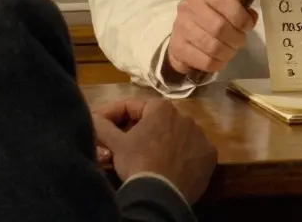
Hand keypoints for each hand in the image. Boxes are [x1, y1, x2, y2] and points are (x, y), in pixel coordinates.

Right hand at [92, 98, 217, 204]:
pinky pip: (191, 150)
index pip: (132, 106)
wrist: (161, 195)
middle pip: (155, 120)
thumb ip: (103, 126)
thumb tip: (92, 116)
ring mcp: (200, 136)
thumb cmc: (137, 163)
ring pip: (174, 134)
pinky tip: (168, 164)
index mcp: (162, 108)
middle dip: (137, 129)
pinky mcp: (209, 154)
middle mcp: (185, 116)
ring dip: (160, 141)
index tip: (100, 123)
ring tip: (145, 155)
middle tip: (120, 143)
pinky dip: (180, 155)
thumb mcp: (116, 144)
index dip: (112, 114)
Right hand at [167, 0, 258, 76]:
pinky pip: (205, 61)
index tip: (247, 26)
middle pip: (219, 27)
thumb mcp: (226, 6)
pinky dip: (218, 64)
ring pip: (213, 47)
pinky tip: (220, 60)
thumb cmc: (211, 16)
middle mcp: (189, 7)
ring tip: (231, 51)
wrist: (184, 32)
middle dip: (236, 38)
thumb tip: (251, 19)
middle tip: (240, 42)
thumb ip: (241, 10)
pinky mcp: (178, 48)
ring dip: (228, 52)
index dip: (239, 15)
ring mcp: (180, 28)